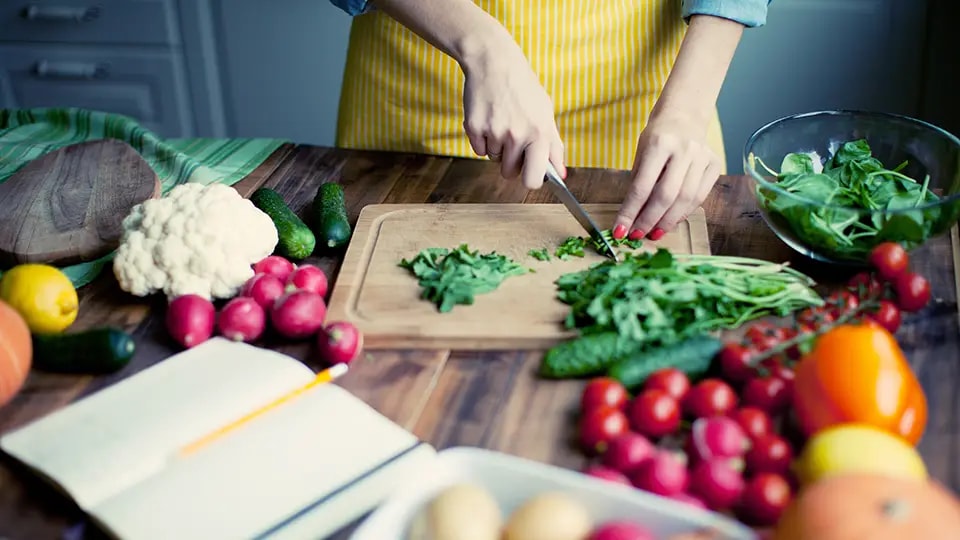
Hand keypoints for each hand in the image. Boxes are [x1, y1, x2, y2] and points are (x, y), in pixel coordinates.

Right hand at [460, 45, 565, 187]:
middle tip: (512, 142)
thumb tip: (560, 174)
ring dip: (496, 147)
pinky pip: (478, 150)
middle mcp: (517, 135)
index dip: (530, 180)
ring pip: (493, 159)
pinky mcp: (474, 128)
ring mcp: (494, 132)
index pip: (533, 179)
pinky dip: (482, 139)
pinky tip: (488, 118)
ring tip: (501, 121)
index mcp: (540, 133)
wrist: (494, 62)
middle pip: (509, 173)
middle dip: (510, 164)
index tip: (528, 173)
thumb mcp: (545, 113)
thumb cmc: (523, 88)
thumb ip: (554, 146)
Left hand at [613, 109, 722, 240]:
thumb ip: (638, 182)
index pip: (642, 186)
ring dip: (668, 221)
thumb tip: (631, 217)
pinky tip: (672, 220)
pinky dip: (684, 212)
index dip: (630, 212)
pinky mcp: (714, 164)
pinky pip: (700, 196)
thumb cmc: (658, 135)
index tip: (620, 230)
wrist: (685, 113)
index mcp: (660, 144)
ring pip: (686, 199)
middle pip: (666, 195)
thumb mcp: (641, 152)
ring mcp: (702, 157)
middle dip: (649, 220)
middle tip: (638, 235)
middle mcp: (684, 150)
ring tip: (654, 233)